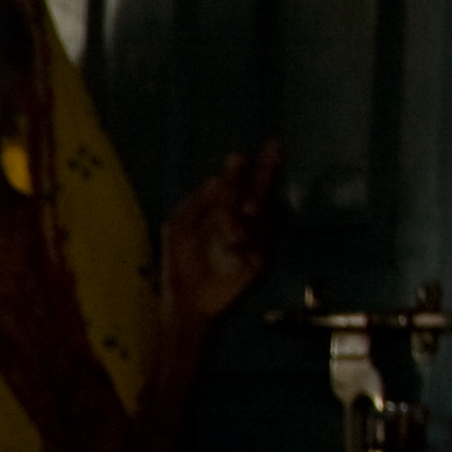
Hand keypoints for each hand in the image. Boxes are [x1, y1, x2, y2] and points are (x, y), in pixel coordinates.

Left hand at [160, 140, 282, 344]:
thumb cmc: (181, 263)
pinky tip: (233, 237)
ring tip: (241, 206)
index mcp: (223, 209)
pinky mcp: (262, 260)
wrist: (188, 302)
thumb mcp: (179, 226)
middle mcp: (245, 221)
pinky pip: (265, 240)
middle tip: (272, 149)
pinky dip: (250, 237)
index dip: (245, 167)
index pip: (240, 182)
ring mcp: (257, 239)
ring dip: (254, 206)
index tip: (243, 153)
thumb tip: (215, 178)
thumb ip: (196, 202)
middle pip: (261, 190)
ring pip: (266, 213)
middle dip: (266, 171)